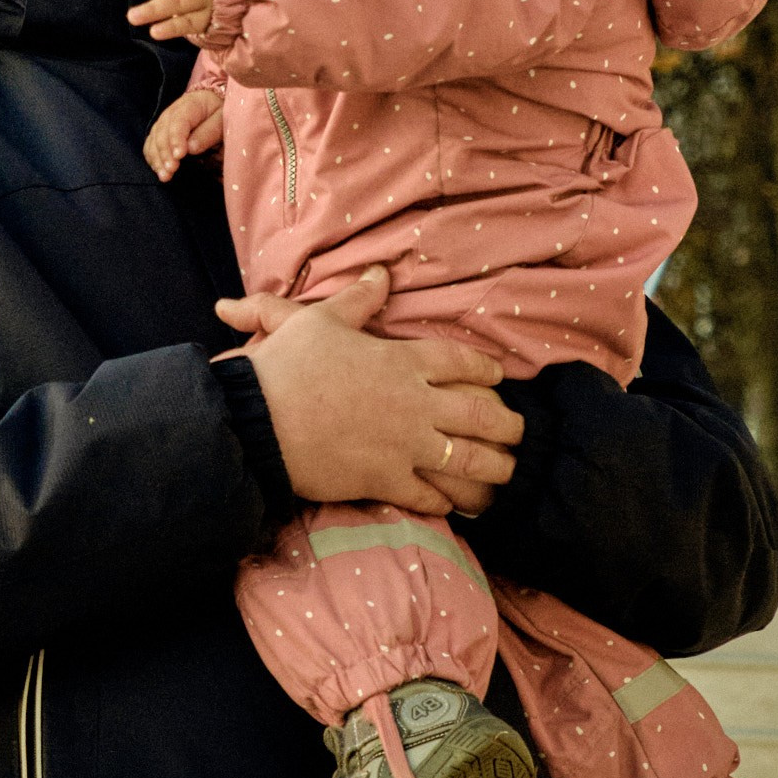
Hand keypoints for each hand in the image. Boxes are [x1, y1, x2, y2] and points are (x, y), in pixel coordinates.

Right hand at [145, 88, 224, 180]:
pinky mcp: (159, 134)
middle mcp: (171, 112)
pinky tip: (159, 171)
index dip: (176, 139)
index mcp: (190, 104)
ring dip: (157, 159)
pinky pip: (150, 146)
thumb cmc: (220, 116)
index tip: (179, 155)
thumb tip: (191, 148)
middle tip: (171, 170)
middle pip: (162, 132)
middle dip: (165, 153)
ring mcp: (163, 123)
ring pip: (153, 140)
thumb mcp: (223, 120)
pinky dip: (153, 159)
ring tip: (164, 176)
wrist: (213, 110)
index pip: (178, 121)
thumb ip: (209, 132)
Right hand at [218, 267, 522, 517]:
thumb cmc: (287, 365)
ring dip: (493, 467)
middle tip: (518, 431)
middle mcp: (414, 404)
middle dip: (507, 424)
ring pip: (467, 460)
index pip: (460, 362)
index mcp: (402, 361)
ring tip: (506, 471)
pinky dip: (445, 500)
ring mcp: (404, 446)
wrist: (259, 420)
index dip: (485, 367)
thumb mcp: (321, 320)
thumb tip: (380, 273)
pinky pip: (428, 496)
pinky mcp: (385, 480)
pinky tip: (454, 504)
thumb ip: (358, 299)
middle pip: (480, 414)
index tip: (498, 376)